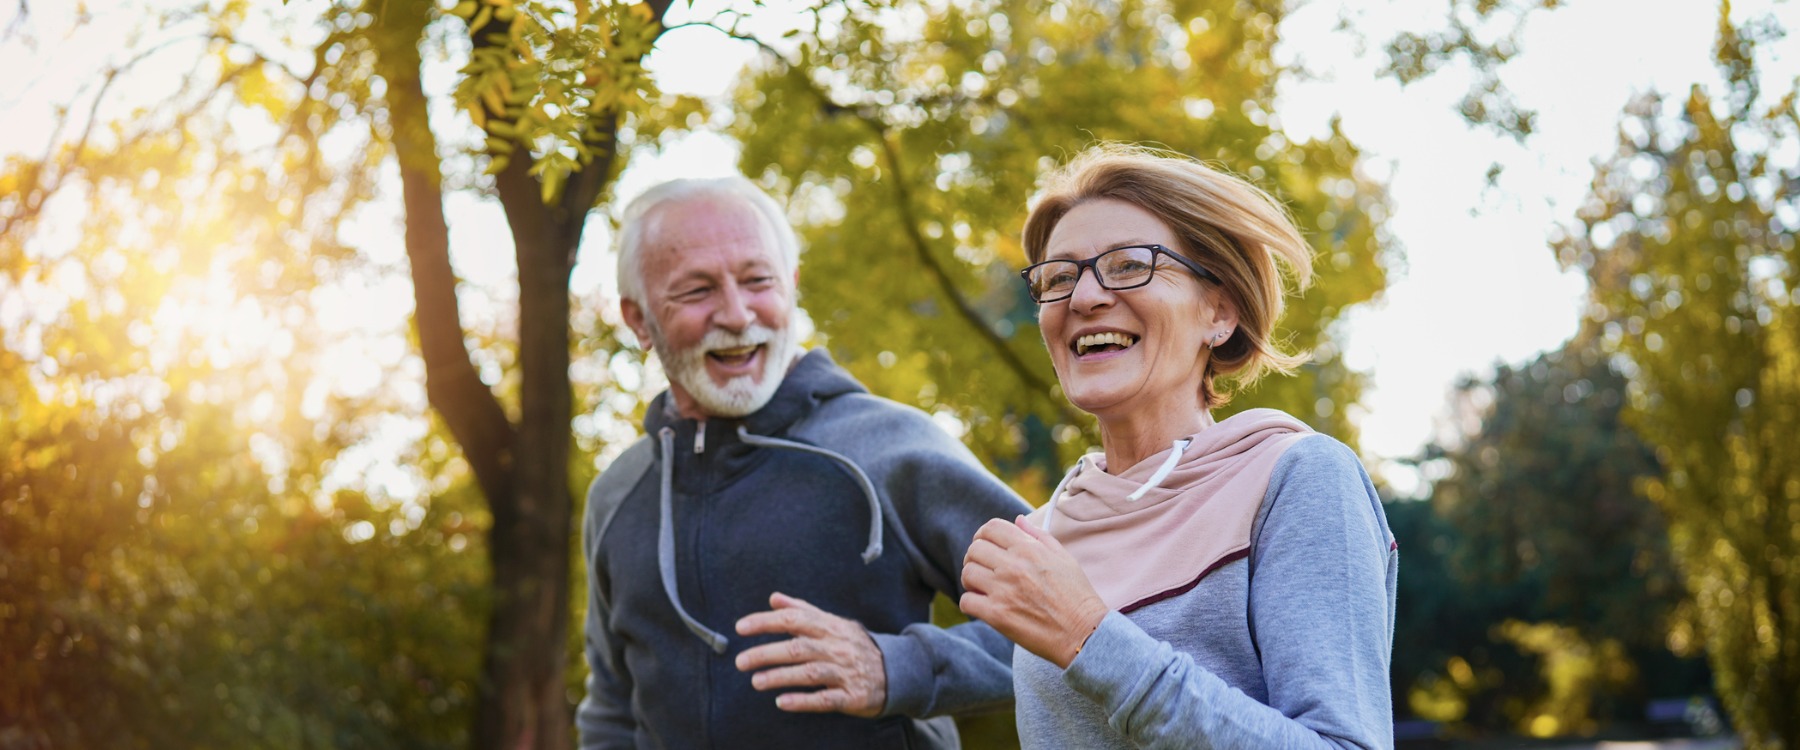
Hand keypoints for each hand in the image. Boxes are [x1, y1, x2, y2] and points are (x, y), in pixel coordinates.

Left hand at [734, 592, 887, 716]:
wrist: (896, 671)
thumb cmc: (855, 646)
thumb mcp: (833, 623)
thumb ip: (803, 610)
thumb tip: (774, 598)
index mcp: (830, 627)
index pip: (794, 619)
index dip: (766, 622)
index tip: (741, 628)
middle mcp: (837, 648)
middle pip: (798, 647)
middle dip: (766, 653)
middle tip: (741, 661)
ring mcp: (845, 672)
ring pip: (809, 673)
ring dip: (781, 677)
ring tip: (756, 681)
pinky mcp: (852, 696)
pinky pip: (825, 699)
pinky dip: (803, 701)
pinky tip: (782, 702)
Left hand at [959, 515, 1108, 668]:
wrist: (1084, 633)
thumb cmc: (1077, 596)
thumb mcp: (1064, 558)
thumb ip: (1039, 536)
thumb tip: (1017, 520)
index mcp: (1029, 548)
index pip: (990, 528)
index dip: (983, 536)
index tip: (986, 547)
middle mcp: (1013, 565)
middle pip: (975, 549)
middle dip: (976, 558)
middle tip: (984, 570)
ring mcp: (1003, 590)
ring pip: (967, 573)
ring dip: (972, 580)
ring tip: (983, 588)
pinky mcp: (997, 615)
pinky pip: (966, 601)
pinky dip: (971, 604)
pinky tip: (984, 606)